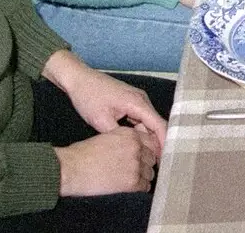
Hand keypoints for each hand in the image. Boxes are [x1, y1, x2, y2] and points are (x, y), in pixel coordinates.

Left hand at [42, 50, 167, 152]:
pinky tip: (135, 145)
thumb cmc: (88, 97)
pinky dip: (139, 132)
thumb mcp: (101, 120)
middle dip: (157, 144)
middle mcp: (142, 100)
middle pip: (156, 125)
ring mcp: (136, 100)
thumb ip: (119, 136)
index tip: (165, 161)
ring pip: (148, 123)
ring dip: (147, 139)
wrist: (78, 79)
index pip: (159, 125)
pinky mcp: (130, 102)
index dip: (164, 143)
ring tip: (146, 159)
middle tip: (155, 165)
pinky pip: (140, 120)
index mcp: (138, 103)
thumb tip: (132, 150)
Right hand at [55, 125, 158, 195]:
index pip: (150, 142)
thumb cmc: (82, 154)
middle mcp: (136, 147)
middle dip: (145, 164)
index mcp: (129, 134)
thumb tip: (134, 148)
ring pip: (150, 172)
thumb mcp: (106, 137)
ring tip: (131, 180)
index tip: (142, 157)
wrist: (72, 168)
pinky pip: (145, 186)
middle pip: (151, 157)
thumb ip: (124, 140)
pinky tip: (131, 188)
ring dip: (143, 176)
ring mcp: (136, 164)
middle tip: (135, 170)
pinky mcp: (132, 181)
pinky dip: (140, 188)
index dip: (146, 151)